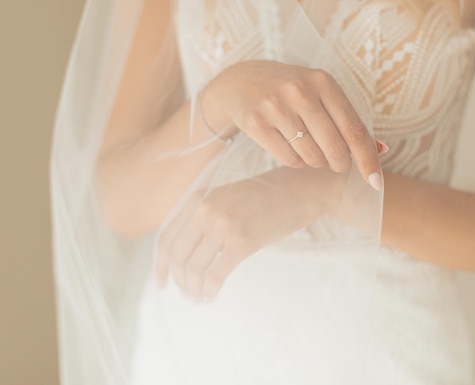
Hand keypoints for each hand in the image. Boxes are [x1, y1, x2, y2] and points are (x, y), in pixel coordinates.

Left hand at [154, 167, 343, 300]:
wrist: (302, 189)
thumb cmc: (268, 196)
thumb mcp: (228, 197)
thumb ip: (205, 215)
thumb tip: (187, 250)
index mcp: (199, 197)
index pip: (166, 237)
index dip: (160, 265)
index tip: (161, 283)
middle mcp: (206, 209)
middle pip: (177, 255)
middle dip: (180, 280)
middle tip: (187, 294)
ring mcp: (223, 224)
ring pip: (194, 267)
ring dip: (193, 289)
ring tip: (200, 298)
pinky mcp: (242, 240)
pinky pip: (215, 273)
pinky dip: (209, 290)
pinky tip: (211, 297)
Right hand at [202, 60, 382, 189]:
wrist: (240, 81)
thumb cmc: (291, 91)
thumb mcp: (322, 94)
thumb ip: (350, 121)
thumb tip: (383, 150)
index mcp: (323, 82)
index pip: (355, 129)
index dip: (368, 159)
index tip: (376, 183)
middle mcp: (301, 91)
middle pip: (335, 148)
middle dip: (340, 163)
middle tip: (336, 162)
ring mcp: (276, 106)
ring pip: (312, 157)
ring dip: (316, 161)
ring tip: (310, 148)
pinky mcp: (256, 123)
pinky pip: (289, 160)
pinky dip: (296, 161)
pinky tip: (291, 147)